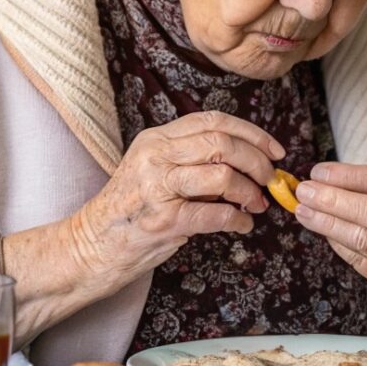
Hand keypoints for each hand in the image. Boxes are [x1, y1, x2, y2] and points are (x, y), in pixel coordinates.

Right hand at [64, 110, 282, 284]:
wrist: (92, 245)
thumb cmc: (130, 210)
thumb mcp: (155, 170)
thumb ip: (192, 159)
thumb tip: (246, 161)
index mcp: (156, 139)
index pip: (213, 120)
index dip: (251, 132)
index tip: (274, 149)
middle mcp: (156, 156)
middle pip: (223, 144)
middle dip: (257, 161)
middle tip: (269, 179)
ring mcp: (159, 188)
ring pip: (223, 175)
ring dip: (250, 191)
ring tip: (256, 203)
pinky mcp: (164, 220)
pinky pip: (216, 214)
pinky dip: (238, 219)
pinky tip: (242, 224)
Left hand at [293, 163, 366, 306]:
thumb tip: (321, 178)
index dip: (349, 176)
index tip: (318, 172)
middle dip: (334, 202)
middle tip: (303, 192)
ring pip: (366, 242)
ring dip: (328, 225)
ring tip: (303, 211)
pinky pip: (362, 263)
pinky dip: (339, 246)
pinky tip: (324, 231)